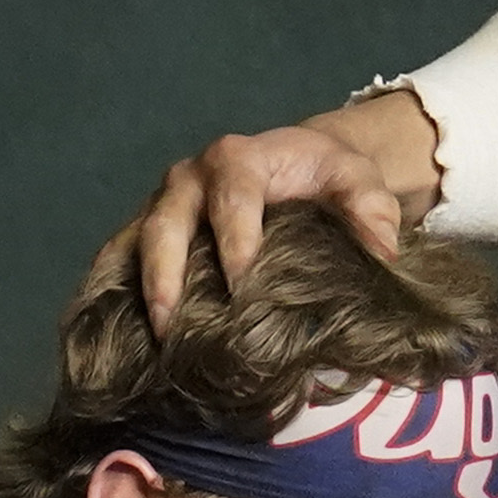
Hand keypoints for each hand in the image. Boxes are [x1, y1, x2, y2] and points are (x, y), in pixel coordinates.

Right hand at [118, 92, 442, 325]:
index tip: (241, 284)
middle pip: (166, 222)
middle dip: (165, 272)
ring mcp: (164, 205)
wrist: (298, 163)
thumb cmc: (326, 174)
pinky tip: (115, 329)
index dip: (234, 239)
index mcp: (238, 159)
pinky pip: (121, 255)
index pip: (231, 198)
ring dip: (135, 288)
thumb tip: (383, 253)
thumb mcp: (359, 179)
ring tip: (146, 338)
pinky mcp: (150, 229)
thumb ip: (373, 210)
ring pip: (135, 241)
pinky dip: (115, 287)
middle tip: (170, 323)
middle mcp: (189, 179)